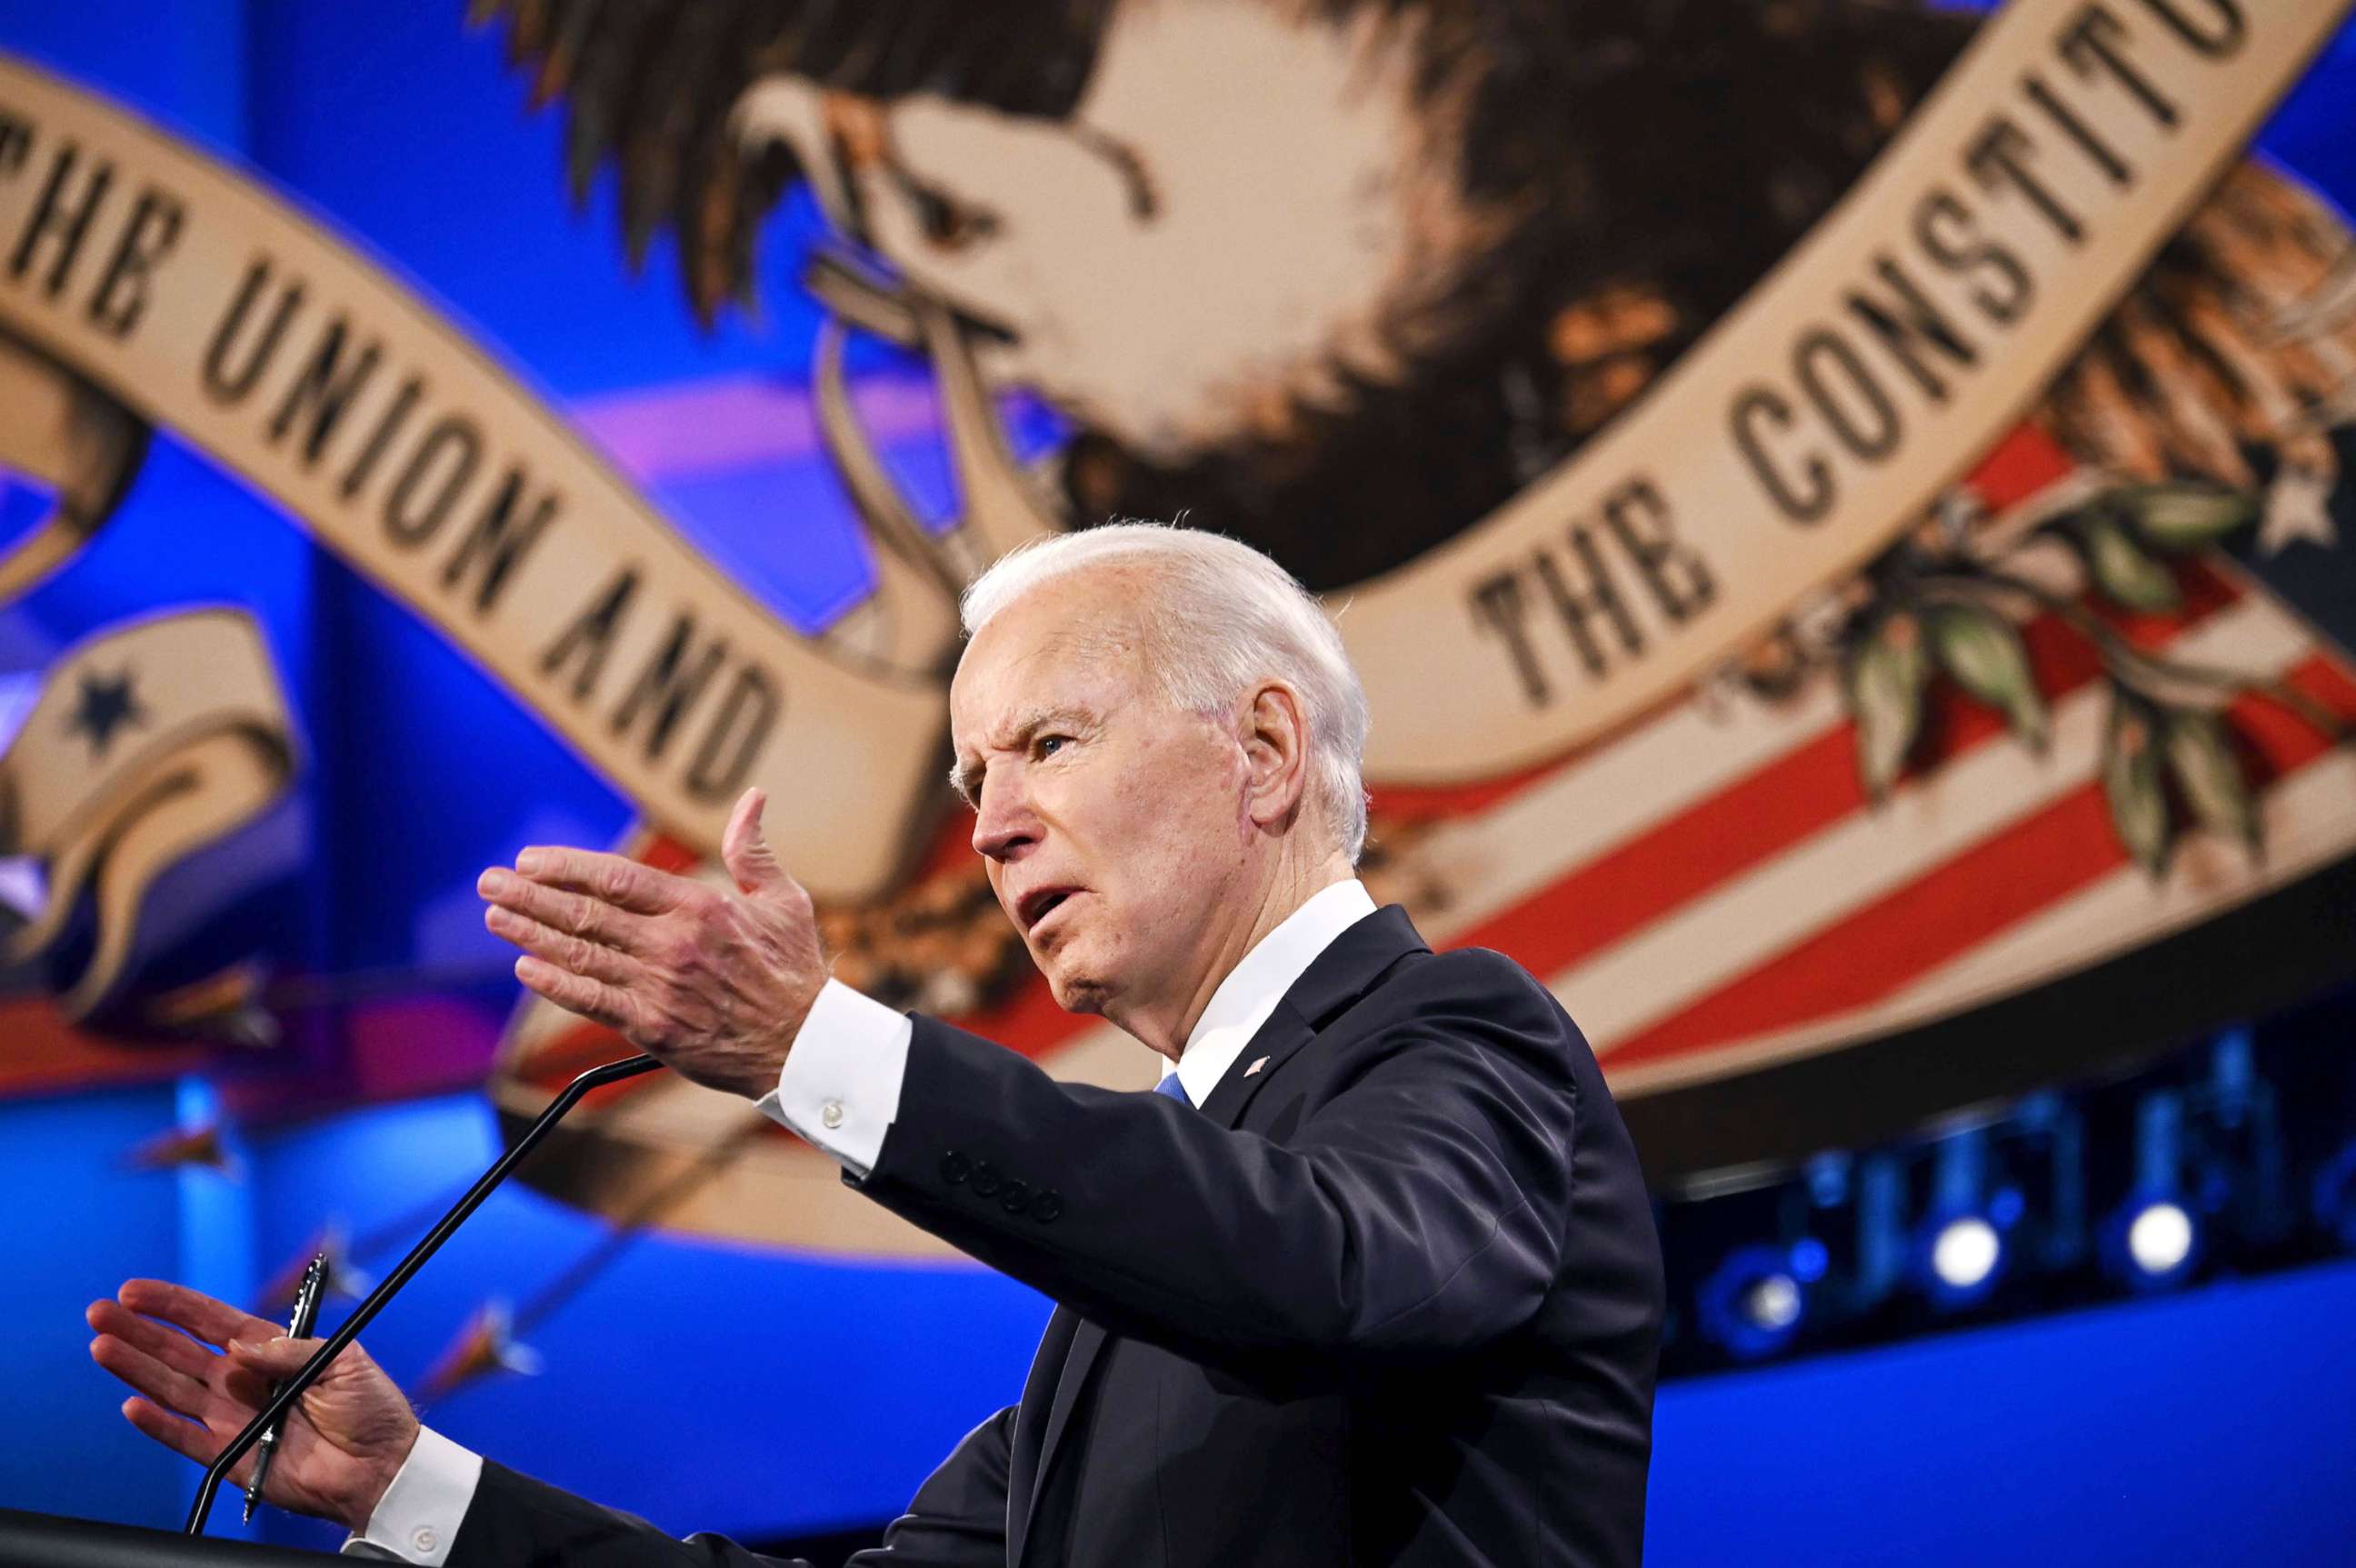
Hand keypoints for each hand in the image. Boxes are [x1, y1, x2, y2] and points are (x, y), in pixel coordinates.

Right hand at [87, 1279, 418, 1532]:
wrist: (381, 1467)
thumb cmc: (372, 1409)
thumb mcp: (343, 1360)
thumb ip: (289, 1350)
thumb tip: (240, 1347)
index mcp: (271, 1351)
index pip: (211, 1321)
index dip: (173, 1305)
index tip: (134, 1291)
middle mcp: (243, 1381)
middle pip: (180, 1351)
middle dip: (140, 1331)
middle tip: (101, 1312)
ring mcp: (232, 1417)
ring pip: (173, 1388)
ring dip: (137, 1368)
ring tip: (103, 1346)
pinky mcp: (229, 1455)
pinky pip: (185, 1437)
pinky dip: (157, 1424)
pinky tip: (132, 1404)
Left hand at [477, 787, 827, 1098]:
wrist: (802, 1044)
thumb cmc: (793, 971)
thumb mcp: (784, 900)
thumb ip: (753, 849)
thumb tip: (754, 797)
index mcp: (700, 906)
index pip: (617, 877)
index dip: (566, 867)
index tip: (530, 860)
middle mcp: (673, 943)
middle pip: (585, 913)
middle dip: (530, 896)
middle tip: (489, 883)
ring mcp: (659, 986)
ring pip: (580, 954)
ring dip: (530, 934)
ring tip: (495, 917)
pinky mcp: (652, 1026)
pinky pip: (591, 1000)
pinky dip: (554, 982)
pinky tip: (525, 967)